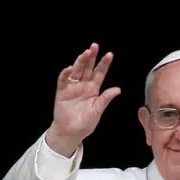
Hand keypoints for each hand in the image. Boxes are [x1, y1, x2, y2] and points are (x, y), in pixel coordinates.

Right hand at [45, 43, 120, 157]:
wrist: (70, 133)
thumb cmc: (85, 124)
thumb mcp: (97, 111)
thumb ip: (105, 99)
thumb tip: (118, 89)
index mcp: (93, 89)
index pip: (100, 73)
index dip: (104, 64)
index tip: (109, 54)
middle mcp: (83, 85)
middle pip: (88, 68)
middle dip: (91, 57)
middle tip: (95, 46)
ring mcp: (72, 87)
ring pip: (76, 71)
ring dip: (80, 61)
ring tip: (85, 53)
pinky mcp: (62, 92)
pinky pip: (63, 80)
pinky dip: (66, 74)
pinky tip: (70, 68)